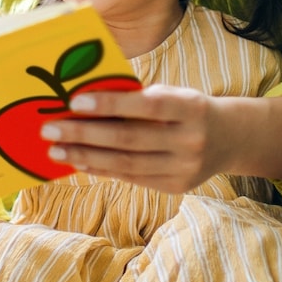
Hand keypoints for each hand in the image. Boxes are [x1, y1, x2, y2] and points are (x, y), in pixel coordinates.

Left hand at [38, 85, 224, 193]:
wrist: (230, 138)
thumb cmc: (188, 108)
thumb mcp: (174, 94)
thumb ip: (138, 98)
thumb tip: (86, 102)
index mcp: (191, 107)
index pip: (147, 106)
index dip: (111, 103)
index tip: (74, 101)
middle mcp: (190, 140)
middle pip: (130, 139)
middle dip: (85, 134)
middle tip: (50, 129)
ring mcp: (185, 167)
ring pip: (127, 164)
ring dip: (86, 156)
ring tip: (56, 150)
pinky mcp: (176, 187)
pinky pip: (132, 178)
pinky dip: (102, 169)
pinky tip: (80, 161)